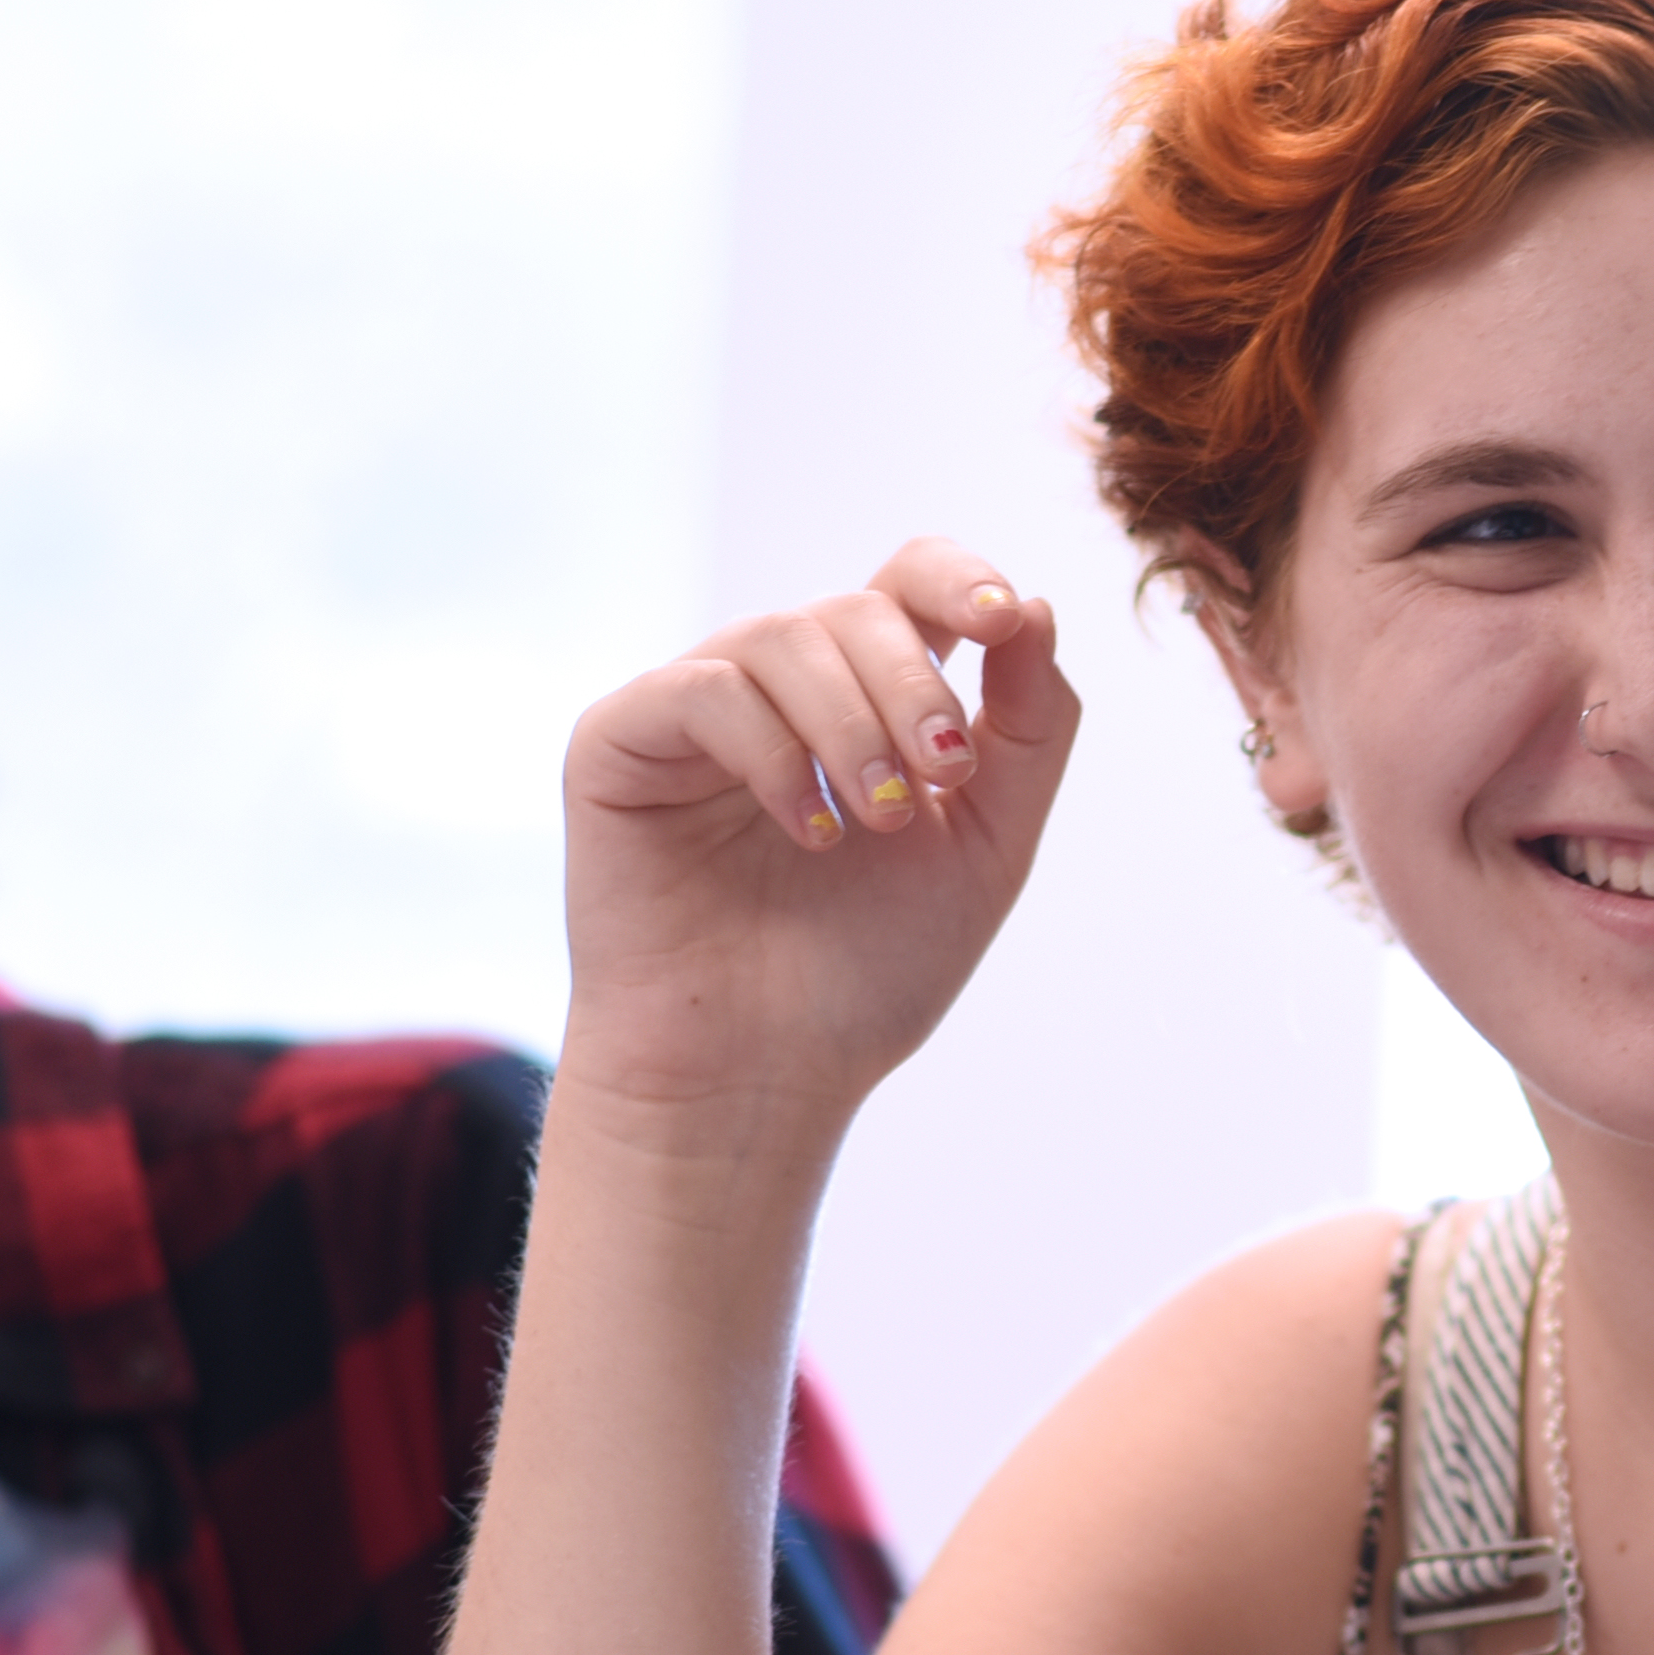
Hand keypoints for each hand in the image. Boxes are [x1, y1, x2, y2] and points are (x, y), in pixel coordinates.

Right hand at [555, 538, 1080, 1137]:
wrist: (761, 1077)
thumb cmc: (866, 971)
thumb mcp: (988, 847)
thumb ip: (1028, 731)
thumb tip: (1034, 606)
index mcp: (868, 697)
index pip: (912, 581)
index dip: (960, 577)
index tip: (1004, 619)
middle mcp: (778, 687)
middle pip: (858, 607)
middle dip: (915, 686)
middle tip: (939, 781)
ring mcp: (694, 708)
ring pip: (782, 635)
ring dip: (852, 725)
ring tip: (876, 824)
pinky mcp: (618, 742)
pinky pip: (702, 689)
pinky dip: (772, 752)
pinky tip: (809, 831)